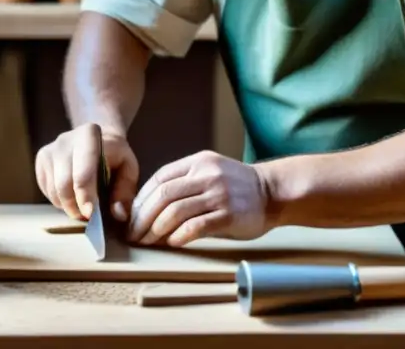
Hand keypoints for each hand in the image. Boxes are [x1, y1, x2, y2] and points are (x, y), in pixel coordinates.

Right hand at [35, 122, 138, 222]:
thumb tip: (118, 214)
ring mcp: (50, 149)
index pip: (83, 173)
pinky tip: (73, 197)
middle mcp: (65, 139)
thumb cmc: (114, 156)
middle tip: (88, 217)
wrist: (94, 140)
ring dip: (68, 206)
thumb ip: (125, 192)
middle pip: (64, 184)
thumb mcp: (128, 170)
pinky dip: (59, 201)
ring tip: (83, 208)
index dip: (86, 197)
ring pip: (54, 190)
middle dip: (76, 207)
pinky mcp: (41, 159)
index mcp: (89, 135)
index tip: (91, 215)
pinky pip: (46, 190)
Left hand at [127, 150, 269, 246]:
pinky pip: (196, 227)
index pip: (159, 179)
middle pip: (163, 196)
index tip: (131, 217)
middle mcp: (206, 175)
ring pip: (175, 212)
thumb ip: (184, 183)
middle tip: (134, 235)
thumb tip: (148, 209)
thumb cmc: (236, 187)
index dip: (141, 200)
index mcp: (198, 162)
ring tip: (149, 242)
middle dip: (142, 218)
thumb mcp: (210, 172)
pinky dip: (179, 237)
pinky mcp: (228, 214)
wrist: (273, 191)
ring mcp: (218, 194)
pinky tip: (172, 243)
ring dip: (156, 230)